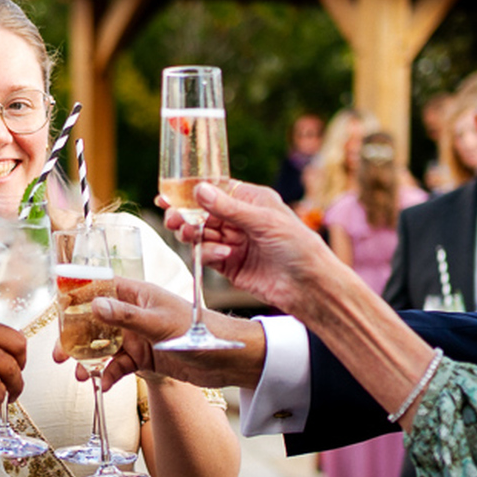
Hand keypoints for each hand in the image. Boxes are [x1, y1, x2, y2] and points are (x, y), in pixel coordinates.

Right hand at [49, 278, 265, 390]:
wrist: (227, 359)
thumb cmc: (199, 330)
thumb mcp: (159, 324)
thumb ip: (125, 316)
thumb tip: (93, 305)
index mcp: (137, 294)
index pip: (99, 289)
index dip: (75, 299)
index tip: (56, 314)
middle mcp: (134, 313)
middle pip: (94, 321)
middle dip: (75, 338)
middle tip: (58, 356)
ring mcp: (138, 336)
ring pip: (103, 347)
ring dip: (88, 360)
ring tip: (79, 376)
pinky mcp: (145, 358)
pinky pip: (119, 365)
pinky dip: (109, 375)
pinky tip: (104, 385)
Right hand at [168, 180, 347, 315]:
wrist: (308, 286)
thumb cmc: (297, 246)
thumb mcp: (263, 221)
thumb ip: (229, 208)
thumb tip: (200, 190)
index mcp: (251, 201)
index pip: (215, 191)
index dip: (191, 192)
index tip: (168, 195)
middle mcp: (240, 220)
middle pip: (202, 213)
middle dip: (185, 215)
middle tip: (173, 219)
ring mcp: (233, 243)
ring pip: (200, 234)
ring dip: (192, 234)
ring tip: (190, 235)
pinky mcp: (229, 265)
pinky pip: (207, 255)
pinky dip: (208, 254)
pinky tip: (222, 255)